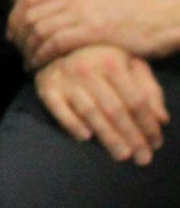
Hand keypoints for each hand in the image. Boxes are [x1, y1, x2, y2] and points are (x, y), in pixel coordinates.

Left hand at [9, 0, 178, 67]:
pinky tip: (40, 66)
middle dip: (19, 36)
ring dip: (29, 48)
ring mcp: (83, 12)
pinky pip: (56, 42)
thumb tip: (46, 15)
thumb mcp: (94, 0)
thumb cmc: (129, 14)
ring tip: (28, 63)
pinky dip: (43, 55)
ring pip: (40, 29)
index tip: (11, 34)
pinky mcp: (94, 30)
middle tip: (19, 53)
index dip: (15, 17)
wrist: (160, 18)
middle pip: (30, 14)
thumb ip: (70, 5)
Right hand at [34, 44, 169, 164]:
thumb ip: (149, 91)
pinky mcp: (46, 88)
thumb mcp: (130, 67)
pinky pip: (59, 110)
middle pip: (114, 109)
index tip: (156, 144)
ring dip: (108, 137)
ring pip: (90, 113)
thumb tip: (162, 119)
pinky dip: (72, 124)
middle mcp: (87, 68)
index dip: (148, 124)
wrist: (58, 48)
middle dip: (131, 137)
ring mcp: (64, 78)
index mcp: (112, 60)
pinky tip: (85, 138)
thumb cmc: (101, 62)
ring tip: (122, 156)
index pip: (135, 99)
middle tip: (142, 159)